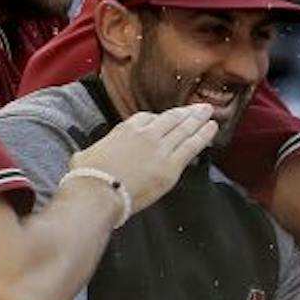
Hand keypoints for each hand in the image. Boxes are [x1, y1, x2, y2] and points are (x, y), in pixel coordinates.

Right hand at [69, 104, 217, 212]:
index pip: (145, 118)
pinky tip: (213, 128)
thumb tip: (86, 157)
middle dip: (186, 113)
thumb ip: (95, 151)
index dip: (158, 119)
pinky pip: (192, 146)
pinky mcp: (171, 166)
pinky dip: (204, 135)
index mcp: (125, 129)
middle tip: (200, 107)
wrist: (98, 192)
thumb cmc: (87, 177)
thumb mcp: (86, 154)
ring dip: (198, 119)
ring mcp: (161, 148)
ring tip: (209, 112)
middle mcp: (146, 134)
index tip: (166, 121)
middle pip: (170, 118)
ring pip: (184, 129)